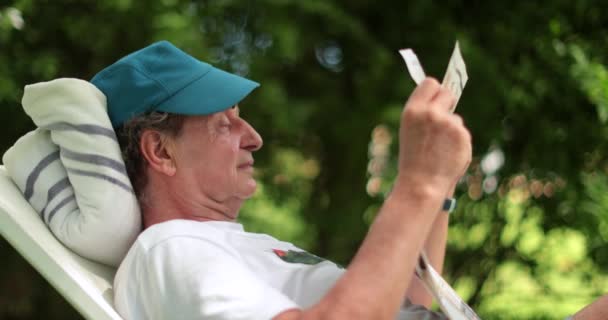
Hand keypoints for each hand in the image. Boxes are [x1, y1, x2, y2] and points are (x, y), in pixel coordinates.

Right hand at [394, 77, 471, 196]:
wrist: (422, 183)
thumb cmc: (414, 159)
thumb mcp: (410, 130)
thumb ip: (424, 113)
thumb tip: (442, 100)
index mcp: (413, 110)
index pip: (430, 83)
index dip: (435, 90)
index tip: (437, 96)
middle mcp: (431, 113)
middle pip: (447, 93)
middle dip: (447, 103)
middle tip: (443, 118)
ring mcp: (448, 123)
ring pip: (456, 118)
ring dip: (452, 129)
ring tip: (440, 148)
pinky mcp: (462, 134)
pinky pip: (462, 133)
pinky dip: (458, 143)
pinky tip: (449, 155)